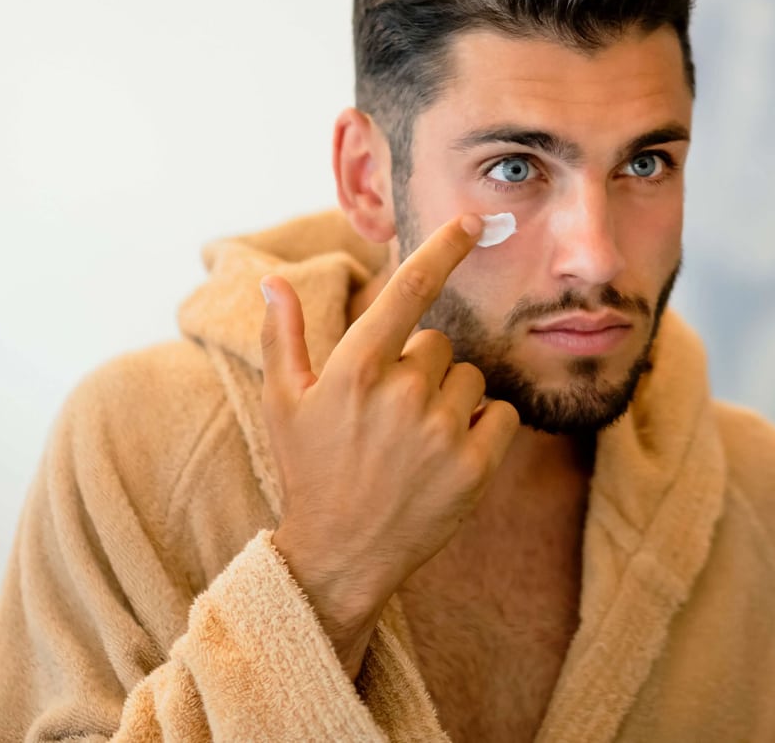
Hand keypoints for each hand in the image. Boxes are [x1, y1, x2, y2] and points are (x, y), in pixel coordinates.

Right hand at [258, 213, 519, 677]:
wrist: (340, 555)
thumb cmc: (310, 470)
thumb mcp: (284, 403)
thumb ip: (283, 336)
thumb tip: (273, 281)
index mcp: (356, 369)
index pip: (409, 289)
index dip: (444, 247)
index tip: (473, 220)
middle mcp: (402, 393)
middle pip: (440, 343)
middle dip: (422, 367)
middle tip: (391, 412)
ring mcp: (441, 432)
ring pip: (470, 379)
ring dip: (451, 398)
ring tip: (415, 439)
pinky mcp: (475, 467)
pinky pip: (501, 414)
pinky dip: (484, 427)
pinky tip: (448, 453)